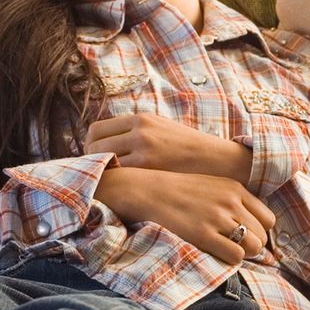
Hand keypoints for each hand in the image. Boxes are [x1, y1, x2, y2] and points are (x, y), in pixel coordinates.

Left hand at [86, 114, 252, 183]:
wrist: (219, 161)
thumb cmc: (191, 151)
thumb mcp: (163, 130)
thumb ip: (137, 133)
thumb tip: (109, 146)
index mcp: (142, 119)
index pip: (96, 129)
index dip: (90, 146)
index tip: (97, 160)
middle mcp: (140, 130)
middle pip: (93, 144)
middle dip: (91, 161)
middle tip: (100, 176)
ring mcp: (144, 148)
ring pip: (101, 160)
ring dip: (100, 173)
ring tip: (109, 184)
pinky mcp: (150, 166)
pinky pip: (117, 174)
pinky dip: (113, 182)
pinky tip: (120, 190)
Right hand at [96, 167, 277, 264]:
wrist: (149, 190)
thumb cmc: (180, 192)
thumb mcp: (213, 186)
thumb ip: (234, 201)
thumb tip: (252, 226)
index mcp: (236, 189)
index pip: (268, 219)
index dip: (259, 232)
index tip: (246, 237)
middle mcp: (231, 202)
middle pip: (263, 235)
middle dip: (252, 245)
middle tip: (234, 247)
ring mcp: (218, 218)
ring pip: (254, 247)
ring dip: (243, 254)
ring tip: (225, 251)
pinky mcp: (203, 234)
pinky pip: (236, 256)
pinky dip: (230, 260)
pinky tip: (217, 254)